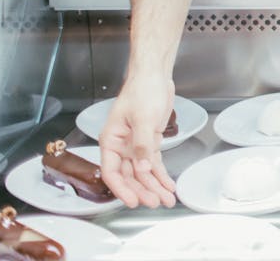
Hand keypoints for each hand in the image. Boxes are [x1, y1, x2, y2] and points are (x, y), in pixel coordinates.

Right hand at [98, 75, 177, 207]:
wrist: (154, 76)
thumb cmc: (142, 90)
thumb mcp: (143, 117)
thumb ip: (142, 144)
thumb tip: (143, 168)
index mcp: (111, 140)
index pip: (111, 171)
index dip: (122, 188)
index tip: (132, 201)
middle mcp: (121, 146)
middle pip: (129, 175)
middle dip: (142, 191)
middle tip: (155, 203)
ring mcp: (135, 145)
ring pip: (143, 172)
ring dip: (154, 186)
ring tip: (166, 200)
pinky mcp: (149, 141)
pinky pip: (154, 163)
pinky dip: (161, 175)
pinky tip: (168, 186)